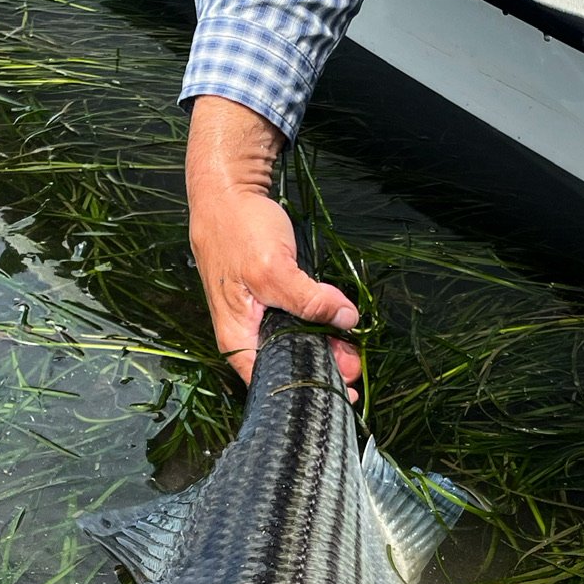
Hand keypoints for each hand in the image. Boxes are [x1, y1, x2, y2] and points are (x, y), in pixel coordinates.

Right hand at [186, 95, 360, 389]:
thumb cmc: (238, 231)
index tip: (342, 393)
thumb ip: (308, 299)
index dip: (306, 389)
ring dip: (326, 348)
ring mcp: (261, 316)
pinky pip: (299, 321)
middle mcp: (248, 334)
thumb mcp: (273, 268)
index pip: (271, 381)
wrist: (227, 191)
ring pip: (296, 343)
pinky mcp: (274, 299)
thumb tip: (348, 320)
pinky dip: (321, 326)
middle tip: (357, 369)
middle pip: (288, 364)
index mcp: (238, 338)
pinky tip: (342, 328)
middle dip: (323, 368)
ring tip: (355, 351)